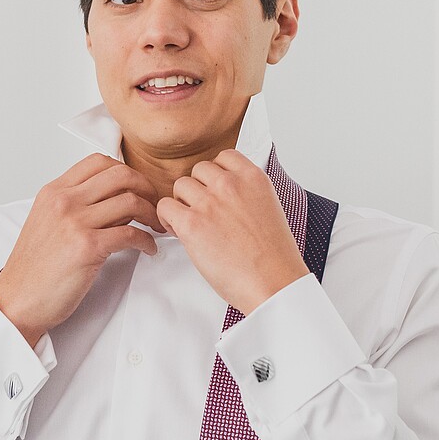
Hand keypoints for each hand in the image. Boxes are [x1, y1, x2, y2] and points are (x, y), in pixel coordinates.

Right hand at [0, 154, 161, 346]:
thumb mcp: (45, 221)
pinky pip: (131, 234)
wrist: (17, 300)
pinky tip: (148, 248)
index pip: (98, 162)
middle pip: (120, 175)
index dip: (126, 171)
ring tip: (155, 228)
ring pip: (130, 201)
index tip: (138, 186)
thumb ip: (73, 204)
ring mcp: (75, 222)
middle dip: (146, 187)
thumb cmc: (33, 268)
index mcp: (54, 192)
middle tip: (154, 204)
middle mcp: (64, 201)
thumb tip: (110, 198)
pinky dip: (147, 241)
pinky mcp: (88, 247)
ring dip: (151, 214)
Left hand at [157, 150, 307, 315]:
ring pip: (180, 186)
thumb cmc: (273, 256)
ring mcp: (209, 202)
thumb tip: (226, 193)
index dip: (216, 175)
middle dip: (199, 190)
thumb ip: (247, 193)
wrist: (273, 282)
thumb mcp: (269, 209)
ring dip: (183, 204)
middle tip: (204, 212)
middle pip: (198, 171)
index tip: (216, 190)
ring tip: (193, 223)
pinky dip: (168, 219)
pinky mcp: (191, 224)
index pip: (223, 157)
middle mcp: (230, 184)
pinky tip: (180, 231)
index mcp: (253, 178)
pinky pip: (165, 207)